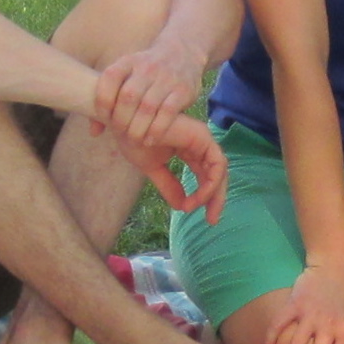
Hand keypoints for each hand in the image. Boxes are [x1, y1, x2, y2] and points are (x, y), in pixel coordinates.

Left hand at [86, 42, 205, 159]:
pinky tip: (150, 140)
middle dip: (121, 120)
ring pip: (147, 107)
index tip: (104, 117)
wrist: (183, 52)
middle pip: (128, 96)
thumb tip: (94, 132)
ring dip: (138, 128)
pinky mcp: (183, 90)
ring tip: (133, 140)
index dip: (102, 100)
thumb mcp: (127, 76)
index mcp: (128, 61)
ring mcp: (166, 78)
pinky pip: (167, 112)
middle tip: (120, 132)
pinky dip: (157, 130)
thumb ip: (108, 101)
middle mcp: (147, 68)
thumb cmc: (146, 72)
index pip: (110, 77)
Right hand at [110, 105, 228, 219]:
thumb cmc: (133, 138)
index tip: (197, 215)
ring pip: (219, 171)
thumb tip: (182, 207)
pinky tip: (197, 197)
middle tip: (212, 221)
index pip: (205, 176)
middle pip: (216, 175)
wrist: (123, 123)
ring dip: (212, 193)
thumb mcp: (153, 169)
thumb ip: (169, 186)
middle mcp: (198, 145)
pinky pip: (216, 164)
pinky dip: (210, 183)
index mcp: (189, 150)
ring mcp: (202, 139)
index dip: (206, 197)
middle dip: (217, 198)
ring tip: (196, 208)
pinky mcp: (202, 136)